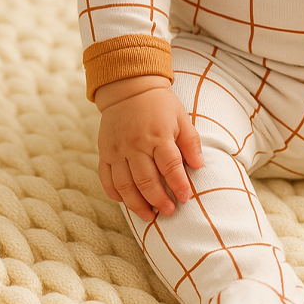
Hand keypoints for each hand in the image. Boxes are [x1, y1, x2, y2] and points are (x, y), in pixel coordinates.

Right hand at [95, 76, 203, 219]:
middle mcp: (136, 144)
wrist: (130, 87)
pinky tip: (125, 203)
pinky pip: (106, 178)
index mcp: (158, 135)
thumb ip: (190, 142)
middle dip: (159, 200)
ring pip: (125, 184)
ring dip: (137, 204)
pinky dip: (114, 193)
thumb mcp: (181, 118)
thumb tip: (198, 166)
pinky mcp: (105, 151)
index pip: (170, 166)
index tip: (186, 197)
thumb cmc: (160, 105)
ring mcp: (118, 149)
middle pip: (146, 180)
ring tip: (149, 216)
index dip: (178, 184)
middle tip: (169, 211)